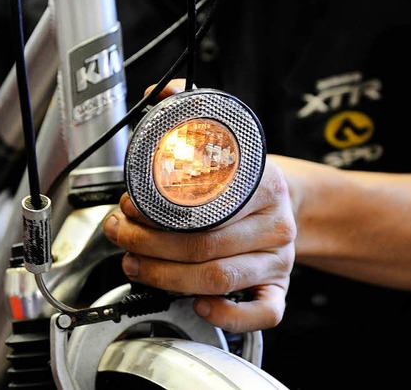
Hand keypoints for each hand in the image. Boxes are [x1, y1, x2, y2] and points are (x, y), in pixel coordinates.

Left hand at [103, 80, 295, 332]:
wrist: (289, 200)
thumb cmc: (249, 177)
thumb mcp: (228, 142)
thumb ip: (194, 116)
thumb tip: (164, 95)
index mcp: (264, 185)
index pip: (204, 205)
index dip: (156, 213)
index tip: (129, 208)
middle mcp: (275, 225)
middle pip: (205, 247)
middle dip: (149, 246)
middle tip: (121, 237)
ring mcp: (279, 260)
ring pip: (220, 280)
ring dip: (167, 277)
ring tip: (137, 263)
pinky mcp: (279, 287)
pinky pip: (262, 312)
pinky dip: (228, 314)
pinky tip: (199, 304)